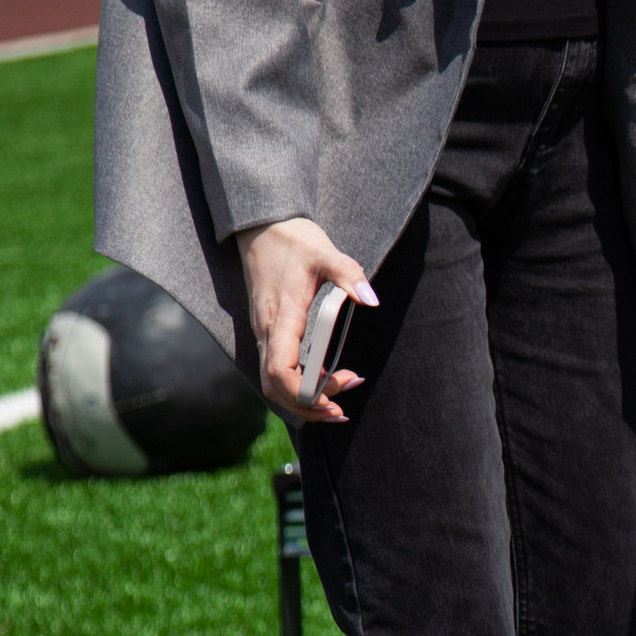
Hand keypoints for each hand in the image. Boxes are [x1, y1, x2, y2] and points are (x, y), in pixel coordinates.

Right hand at [237, 217, 378, 423]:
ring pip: (273, 384)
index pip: (280, 371)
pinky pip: (277, 371)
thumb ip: (348, 274)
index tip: (337, 396)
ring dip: (303, 400)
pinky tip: (325, 382)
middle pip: (275, 388)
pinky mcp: (269, 332)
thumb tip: (371, 299)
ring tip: (337, 402)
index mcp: (281, 318)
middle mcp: (267, 331)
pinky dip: (299, 386)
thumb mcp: (326, 252)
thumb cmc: (294, 241)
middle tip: (342, 408)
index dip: (305, 393)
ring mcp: (265, 333)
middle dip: (307, 405)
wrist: (264, 227)